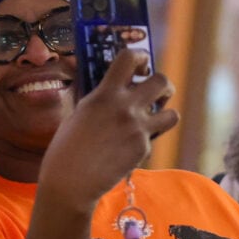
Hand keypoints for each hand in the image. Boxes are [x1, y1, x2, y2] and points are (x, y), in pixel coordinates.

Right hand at [36, 48, 178, 212]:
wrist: (71, 181)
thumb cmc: (67, 147)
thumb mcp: (80, 112)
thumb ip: (101, 98)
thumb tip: (115, 89)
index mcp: (105, 94)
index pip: (129, 59)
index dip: (140, 57)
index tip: (140, 65)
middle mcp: (125, 107)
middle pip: (162, 81)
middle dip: (163, 85)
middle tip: (157, 92)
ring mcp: (137, 129)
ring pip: (171, 113)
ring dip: (165, 113)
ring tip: (155, 118)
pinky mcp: (143, 149)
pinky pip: (153, 137)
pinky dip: (145, 140)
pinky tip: (128, 147)